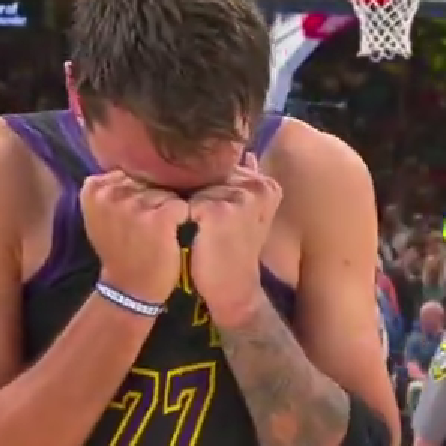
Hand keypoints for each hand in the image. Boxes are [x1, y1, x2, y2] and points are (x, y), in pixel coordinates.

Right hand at [80, 172, 190, 305]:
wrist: (129, 288)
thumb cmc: (119, 250)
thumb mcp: (101, 215)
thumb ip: (111, 187)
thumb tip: (137, 162)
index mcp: (93, 189)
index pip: (129, 171)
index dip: (136, 192)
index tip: (130, 215)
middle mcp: (111, 194)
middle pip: (148, 180)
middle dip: (151, 199)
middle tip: (143, 227)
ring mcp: (134, 206)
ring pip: (166, 192)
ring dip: (166, 210)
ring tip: (155, 232)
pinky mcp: (158, 219)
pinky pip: (180, 206)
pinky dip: (181, 221)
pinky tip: (169, 236)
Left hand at [188, 153, 281, 318]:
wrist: (232, 291)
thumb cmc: (234, 253)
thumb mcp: (246, 216)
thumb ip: (246, 182)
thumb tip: (249, 154)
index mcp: (266, 186)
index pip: (223, 169)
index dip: (209, 186)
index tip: (208, 210)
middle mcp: (256, 187)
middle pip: (208, 175)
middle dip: (197, 193)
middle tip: (199, 221)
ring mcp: (238, 197)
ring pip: (194, 188)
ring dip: (186, 205)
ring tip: (192, 228)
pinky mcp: (217, 211)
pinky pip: (185, 203)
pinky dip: (179, 217)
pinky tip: (186, 233)